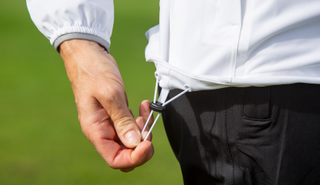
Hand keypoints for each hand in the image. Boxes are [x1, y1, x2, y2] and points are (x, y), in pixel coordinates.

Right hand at [60, 39, 153, 171]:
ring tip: (144, 111)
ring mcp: (110, 124)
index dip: (134, 157)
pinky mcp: (117, 115)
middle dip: (141, 145)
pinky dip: (141, 120)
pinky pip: (132, 127)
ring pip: (131, 141)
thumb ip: (122, 120)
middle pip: (126, 154)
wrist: (88, 56)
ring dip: (143, 130)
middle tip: (146, 125)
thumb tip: (134, 143)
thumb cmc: (92, 71)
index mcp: (95, 131)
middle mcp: (102, 131)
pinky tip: (143, 106)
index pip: (115, 159)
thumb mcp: (110, 94)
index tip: (146, 142)